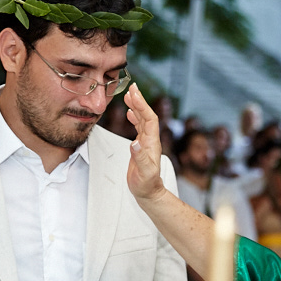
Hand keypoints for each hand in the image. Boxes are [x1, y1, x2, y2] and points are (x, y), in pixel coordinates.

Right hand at [125, 84, 168, 202]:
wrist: (149, 192)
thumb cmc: (146, 184)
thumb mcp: (144, 173)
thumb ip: (140, 158)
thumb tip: (134, 143)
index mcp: (152, 143)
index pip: (149, 119)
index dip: (142, 106)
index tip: (134, 94)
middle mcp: (150, 140)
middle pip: (146, 115)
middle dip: (139, 101)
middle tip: (132, 87)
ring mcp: (146, 142)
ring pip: (142, 119)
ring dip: (136, 106)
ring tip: (129, 95)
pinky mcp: (141, 146)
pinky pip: (138, 127)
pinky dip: (134, 117)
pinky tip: (130, 112)